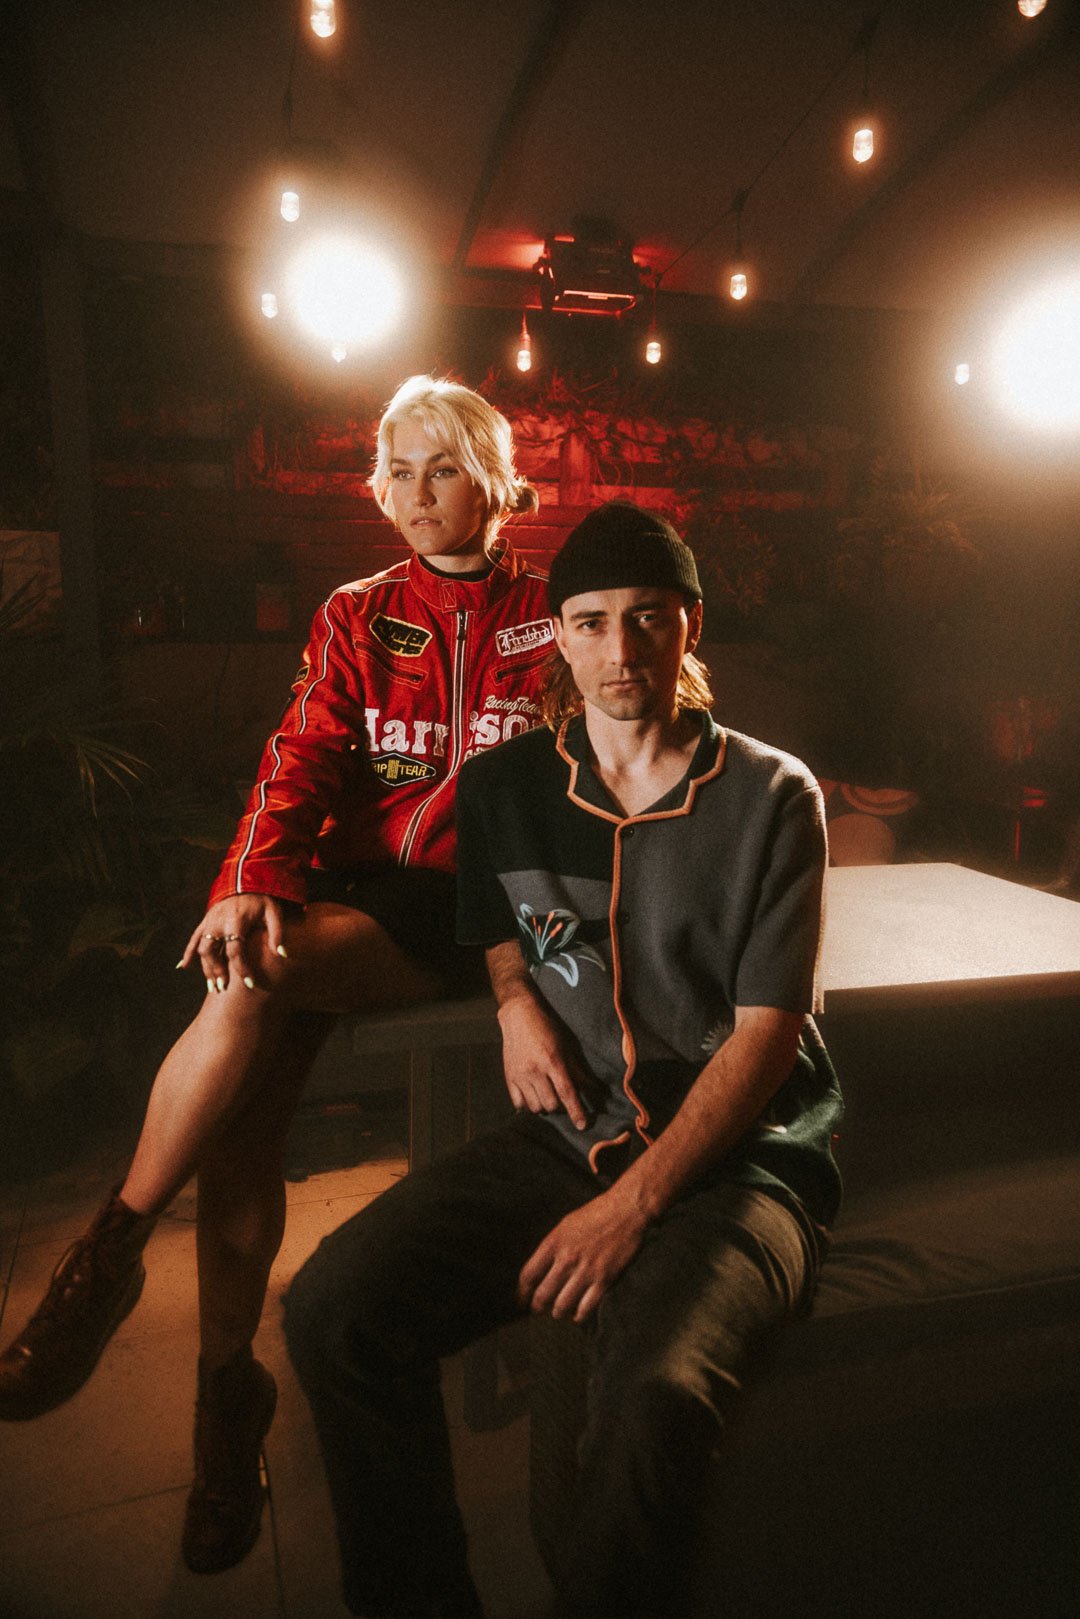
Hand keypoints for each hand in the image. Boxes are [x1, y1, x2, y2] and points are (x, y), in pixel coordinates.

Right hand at [178, 893, 285, 992]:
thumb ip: (277, 933)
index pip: (235, 950)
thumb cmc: (262, 899)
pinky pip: (193, 938)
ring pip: (202, 949)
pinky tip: (184, 966)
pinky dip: (188, 952)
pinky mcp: (206, 920)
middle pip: (212, 952)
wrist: (245, 879)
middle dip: (217, 972)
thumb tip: (282, 954)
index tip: (249, 984)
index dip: (242, 969)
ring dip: (205, 968)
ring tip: (212, 986)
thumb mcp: (273, 912)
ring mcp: (209, 921)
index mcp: (235, 921)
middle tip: (223, 988)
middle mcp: (218, 922)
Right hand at [497, 991, 589, 1129]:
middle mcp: (535, 1071)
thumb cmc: (547, 1028)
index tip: (582, 1125)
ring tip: (548, 1096)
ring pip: (535, 1107)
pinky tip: (534, 1097)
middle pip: (551, 1104)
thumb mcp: (566, 1047)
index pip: (566, 1093)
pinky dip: (528, 1105)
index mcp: (552, 1061)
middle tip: (563, 1099)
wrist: (519, 1015)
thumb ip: (578, 1071)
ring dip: (545, 1107)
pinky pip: (518, 1103)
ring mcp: (519, 1075)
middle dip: (560, 1107)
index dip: (576, 1111)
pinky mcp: (509, 1077)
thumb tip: (595, 1089)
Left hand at [517, 1191, 647, 1322]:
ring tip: (559, 1313)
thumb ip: (553, 1246)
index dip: (521, 1292)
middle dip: (537, 1307)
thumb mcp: (566, 1224)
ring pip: (562, 1306)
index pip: (528, 1275)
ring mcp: (586, 1271)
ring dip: (558, 1313)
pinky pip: (586, 1308)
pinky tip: (577, 1316)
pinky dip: (579, 1317)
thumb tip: (541, 1269)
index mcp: (554, 1242)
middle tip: (538, 1311)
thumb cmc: (596, 1213)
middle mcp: (567, 1259)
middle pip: (542, 1295)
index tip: (521, 1299)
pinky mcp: (604, 1280)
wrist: (627, 1209)